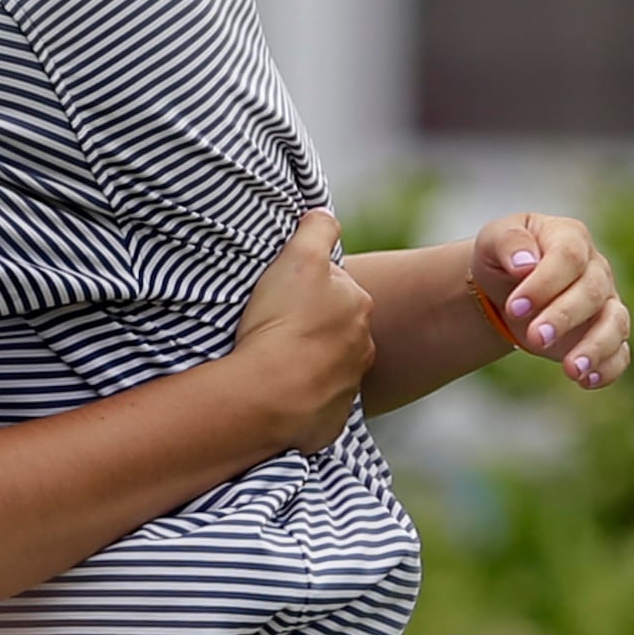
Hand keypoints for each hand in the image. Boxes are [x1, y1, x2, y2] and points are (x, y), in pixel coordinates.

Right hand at [237, 210, 376, 453]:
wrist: (270, 394)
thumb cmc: (282, 321)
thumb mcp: (299, 258)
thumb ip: (316, 229)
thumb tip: (323, 214)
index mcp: (358, 305)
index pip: (335, 286)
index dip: (307, 287)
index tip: (283, 295)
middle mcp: (364, 346)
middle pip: (335, 327)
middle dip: (313, 326)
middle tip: (276, 327)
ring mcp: (349, 386)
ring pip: (329, 366)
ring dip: (308, 363)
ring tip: (274, 361)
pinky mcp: (330, 420)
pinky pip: (317, 404)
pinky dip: (302, 398)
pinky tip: (277, 391)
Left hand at [471, 213, 630, 387]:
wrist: (508, 287)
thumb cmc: (504, 259)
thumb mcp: (493, 239)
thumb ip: (508, 243)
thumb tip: (524, 264)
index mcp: (570, 238)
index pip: (568, 256)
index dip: (545, 282)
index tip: (516, 306)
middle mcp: (596, 269)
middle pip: (592, 292)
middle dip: (564, 317)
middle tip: (535, 337)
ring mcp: (606, 303)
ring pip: (615, 323)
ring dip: (595, 348)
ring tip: (571, 370)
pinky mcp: (605, 335)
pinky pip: (620, 352)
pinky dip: (608, 368)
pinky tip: (586, 381)